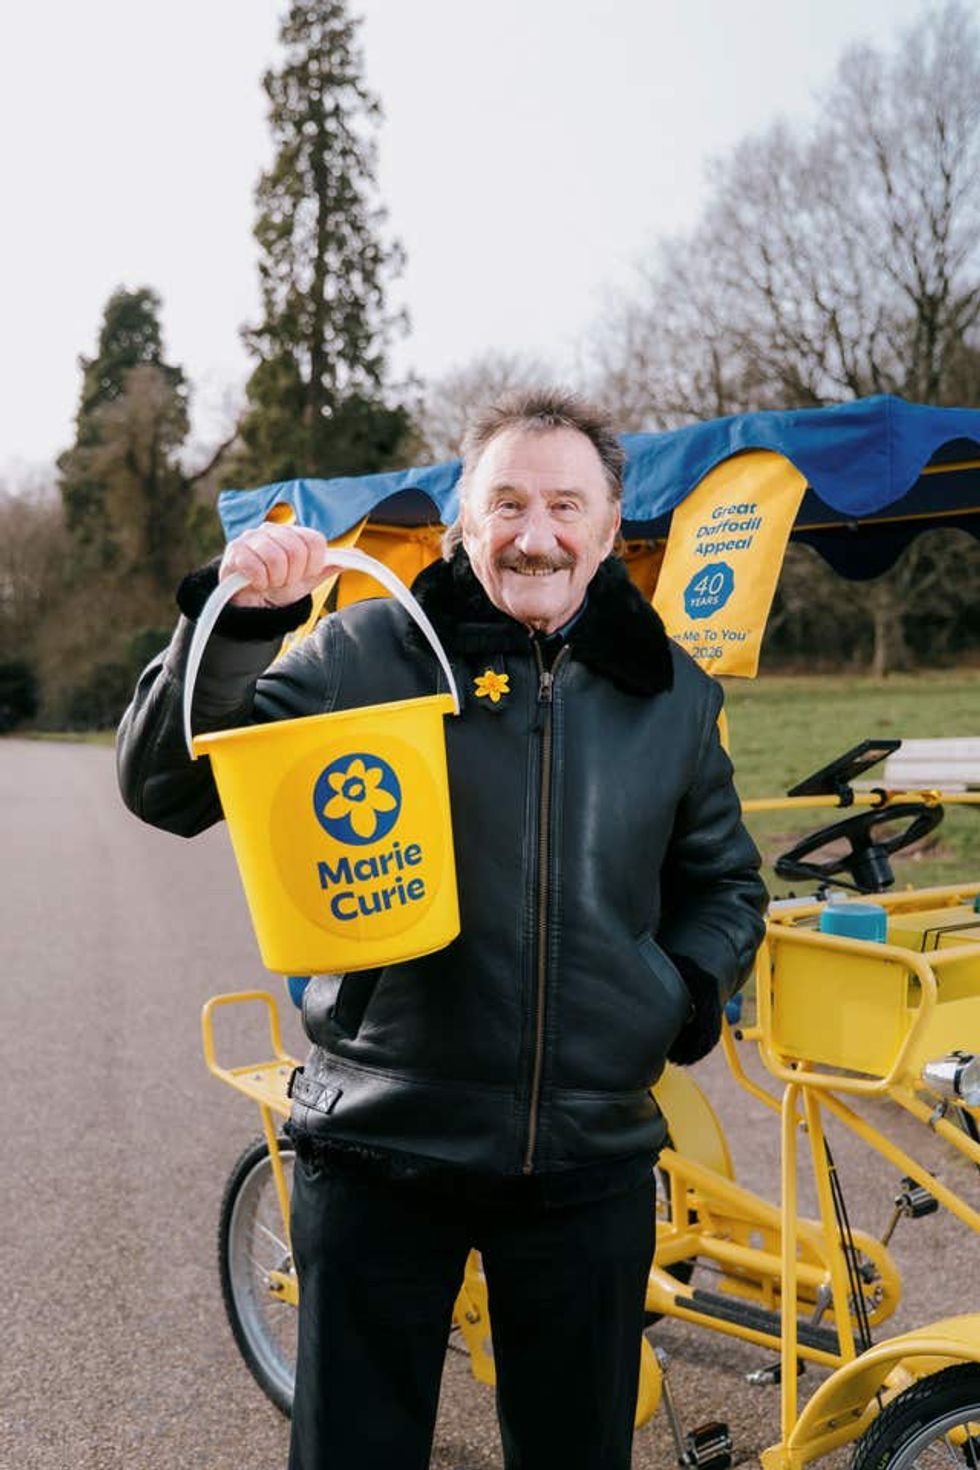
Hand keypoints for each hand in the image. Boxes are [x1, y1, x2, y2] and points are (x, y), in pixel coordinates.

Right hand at [219, 524, 339, 607]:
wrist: (252, 602)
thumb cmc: (280, 586)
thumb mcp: (309, 578)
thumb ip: (331, 564)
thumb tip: (359, 554)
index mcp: (293, 533)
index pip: (315, 541)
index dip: (313, 564)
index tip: (304, 573)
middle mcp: (272, 530)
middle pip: (297, 550)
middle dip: (293, 575)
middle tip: (284, 580)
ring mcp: (251, 538)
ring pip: (275, 558)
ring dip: (276, 580)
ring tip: (270, 582)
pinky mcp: (234, 552)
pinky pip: (254, 566)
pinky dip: (259, 581)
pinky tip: (257, 583)